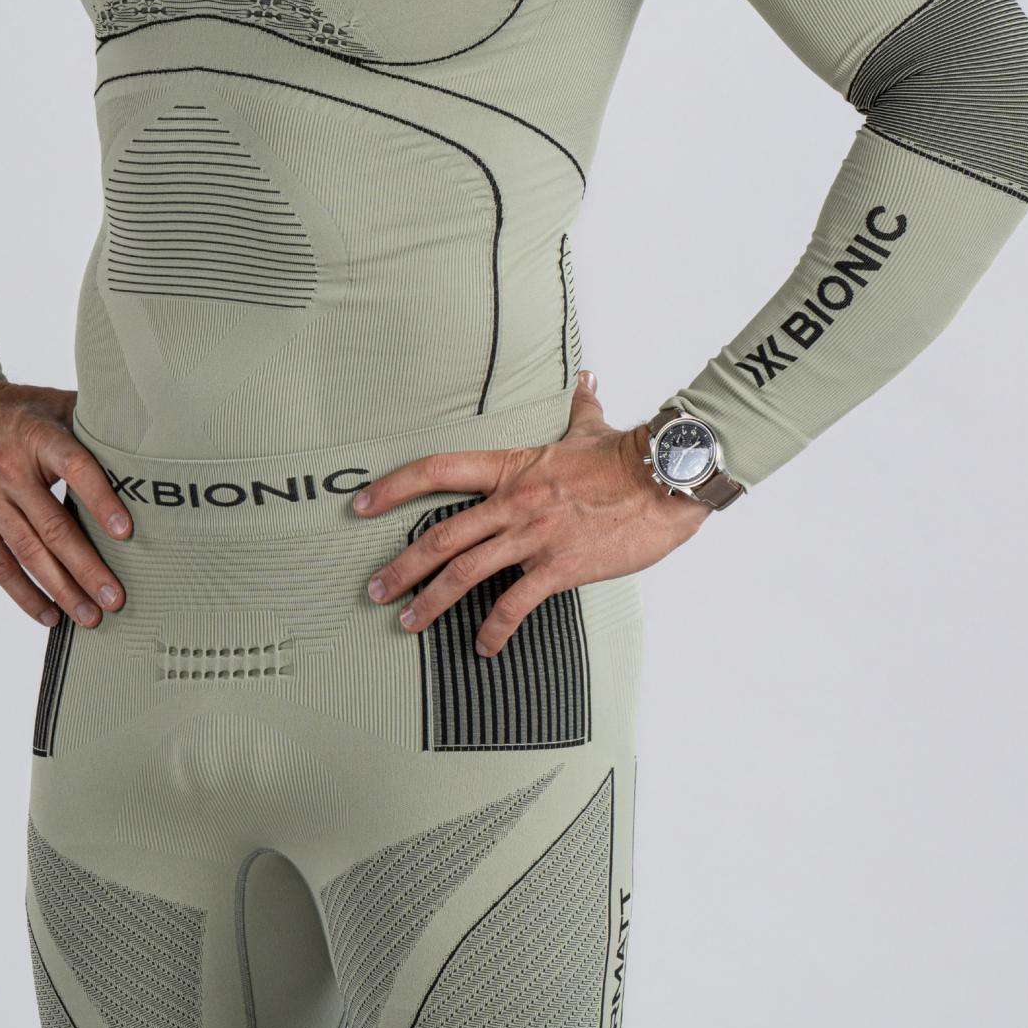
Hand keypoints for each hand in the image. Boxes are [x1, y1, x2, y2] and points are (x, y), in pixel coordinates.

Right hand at [0, 380, 132, 629]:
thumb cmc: (10, 412)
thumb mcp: (49, 403)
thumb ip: (90, 421)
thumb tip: (144, 434)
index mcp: (38, 437)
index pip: (76, 468)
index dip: (101, 501)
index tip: (126, 532)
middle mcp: (10, 471)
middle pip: (54, 526)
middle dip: (88, 567)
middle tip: (116, 598)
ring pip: (29, 553)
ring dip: (62, 590)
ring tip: (91, 616)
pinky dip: (25, 595)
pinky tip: (50, 615)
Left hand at [350, 369, 710, 654]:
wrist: (666, 480)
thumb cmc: (629, 456)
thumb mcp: (594, 428)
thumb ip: (582, 408)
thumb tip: (587, 381)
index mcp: (512, 467)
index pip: (436, 471)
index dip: (392, 487)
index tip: (361, 504)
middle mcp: (514, 502)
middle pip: (440, 535)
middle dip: (401, 567)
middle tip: (374, 590)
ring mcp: (534, 536)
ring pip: (465, 572)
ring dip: (430, 601)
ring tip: (407, 623)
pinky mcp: (559, 567)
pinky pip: (515, 603)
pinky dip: (494, 629)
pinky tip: (484, 647)